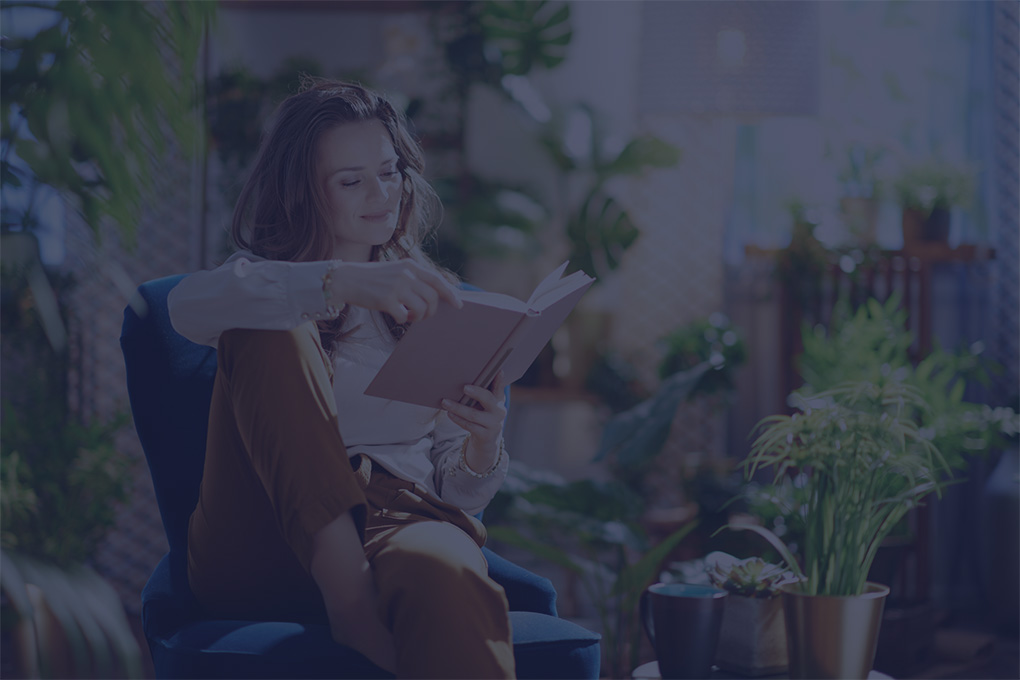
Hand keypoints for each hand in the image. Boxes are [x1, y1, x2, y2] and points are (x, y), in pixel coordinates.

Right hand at [329, 259, 462, 322]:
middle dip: (431, 311)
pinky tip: (397, 316)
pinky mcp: (386, 300)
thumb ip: (413, 278)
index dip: (450, 293)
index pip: (437, 280)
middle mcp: (406, 274)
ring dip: (418, 317)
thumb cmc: (372, 279)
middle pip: (432, 298)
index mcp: (410, 266)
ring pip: (421, 309)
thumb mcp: (395, 271)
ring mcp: (396, 287)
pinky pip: (404, 316)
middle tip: (422, 316)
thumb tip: (434, 295)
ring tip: (409, 317)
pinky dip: (402, 320)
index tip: (459, 304)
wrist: (346, 279)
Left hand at [441, 371, 507, 472]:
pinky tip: (449, 413)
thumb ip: (482, 392)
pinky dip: (458, 419)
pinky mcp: (485, 435)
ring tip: (445, 402)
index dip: (499, 380)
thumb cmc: (483, 416)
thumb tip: (465, 378)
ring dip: (458, 407)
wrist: (487, 440)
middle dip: (476, 392)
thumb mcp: (486, 404)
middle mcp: (499, 411)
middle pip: (488, 399)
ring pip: (474, 414)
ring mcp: (493, 424)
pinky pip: (469, 425)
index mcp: (499, 400)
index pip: (500, 388)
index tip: (498, 371)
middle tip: (464, 387)